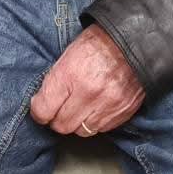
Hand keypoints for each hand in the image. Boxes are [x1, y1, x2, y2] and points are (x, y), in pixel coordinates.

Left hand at [30, 25, 145, 135]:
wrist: (133, 42)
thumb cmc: (98, 44)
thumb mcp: (68, 55)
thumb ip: (55, 82)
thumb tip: (42, 103)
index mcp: (69, 75)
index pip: (43, 110)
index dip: (39, 112)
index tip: (41, 110)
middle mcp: (88, 93)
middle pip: (62, 125)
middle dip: (58, 119)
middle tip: (60, 110)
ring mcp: (107, 105)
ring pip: (82, 131)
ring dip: (78, 123)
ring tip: (80, 108)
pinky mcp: (122, 112)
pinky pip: (101, 129)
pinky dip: (95, 122)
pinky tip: (96, 107)